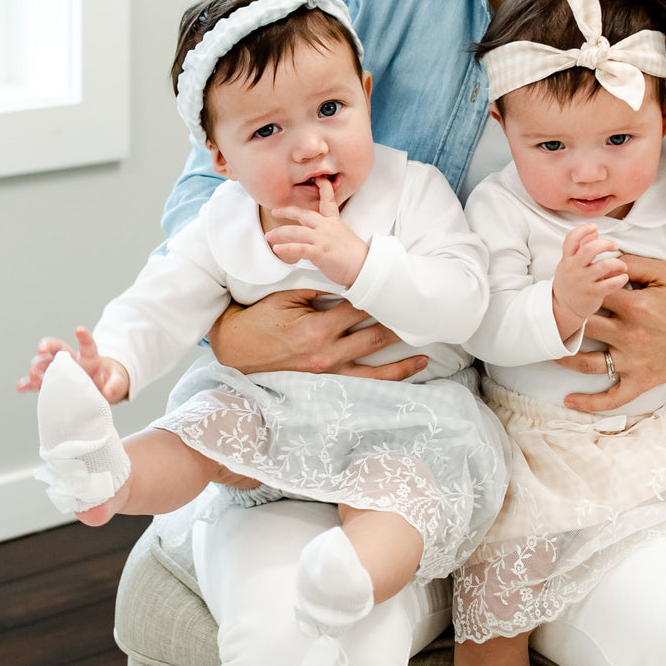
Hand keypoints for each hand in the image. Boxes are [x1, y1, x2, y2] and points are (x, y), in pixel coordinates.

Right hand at [16, 326, 130, 402]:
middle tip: (42, 348)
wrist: (101, 389)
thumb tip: (108, 392)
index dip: (83, 337)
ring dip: (36, 366)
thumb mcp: (117, 381)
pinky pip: (38, 383)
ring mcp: (60, 371)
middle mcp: (72, 361)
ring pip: (44, 363)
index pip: (87, 345)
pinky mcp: (53, 384)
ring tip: (33, 375)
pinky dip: (28, 384)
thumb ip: (116, 385)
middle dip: (48, 345)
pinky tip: (20, 387)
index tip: (79, 330)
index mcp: (90, 358)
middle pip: (57, 348)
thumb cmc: (109, 381)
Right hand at [207, 289, 428, 380]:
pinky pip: (365, 384)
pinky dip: (389, 379)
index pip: (360, 308)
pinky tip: (409, 373)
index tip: (401, 289)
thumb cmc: (261, 320)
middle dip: (400, 325)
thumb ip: (319, 289)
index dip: (381, 298)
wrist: (237, 351)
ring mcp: (330, 373)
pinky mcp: (327, 385)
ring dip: (403, 358)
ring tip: (428, 350)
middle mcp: (328, 354)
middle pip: (375, 336)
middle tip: (423, 316)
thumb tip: (349, 281)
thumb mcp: (287, 298)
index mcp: (318, 328)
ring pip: (377, 368)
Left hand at [264, 178, 368, 285]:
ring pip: (295, 232)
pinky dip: (286, 248)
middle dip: (287, 211)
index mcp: (334, 223)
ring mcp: (322, 239)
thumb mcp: (343, 239)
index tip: (320, 180)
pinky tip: (277, 248)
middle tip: (275, 211)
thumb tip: (319, 243)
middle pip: (303, 214)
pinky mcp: (319, 252)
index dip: (324, 189)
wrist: (365, 266)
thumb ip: (330, 236)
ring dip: (279, 233)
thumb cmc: (356, 257)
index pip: (328, 201)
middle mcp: (326, 227)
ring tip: (269, 236)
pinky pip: (299, 248)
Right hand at [551, 224, 627, 340]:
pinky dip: (620, 278)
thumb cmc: (570, 283)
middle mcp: (574, 269)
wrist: (563, 308)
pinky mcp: (592, 294)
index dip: (583, 230)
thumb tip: (593, 231)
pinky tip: (623, 277)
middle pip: (590, 249)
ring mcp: (583, 281)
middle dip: (606, 244)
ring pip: (604, 266)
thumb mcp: (570, 263)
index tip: (595, 227)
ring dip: (618, 263)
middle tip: (614, 246)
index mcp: (568, 259)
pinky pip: (610, 284)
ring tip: (622, 266)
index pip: (571, 240)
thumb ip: (581, 246)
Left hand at [555, 255, 665, 411]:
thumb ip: (631, 263)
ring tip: (547, 350)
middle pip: (583, 327)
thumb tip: (600, 257)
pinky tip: (568, 400)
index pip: (593, 295)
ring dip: (562, 358)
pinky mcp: (642, 380)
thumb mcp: (664, 272)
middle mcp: (632, 335)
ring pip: (587, 363)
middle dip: (563, 320)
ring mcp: (635, 361)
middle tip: (547, 315)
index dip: (575, 288)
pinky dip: (590, 403)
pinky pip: (613, 397)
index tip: (563, 285)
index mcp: (636, 306)